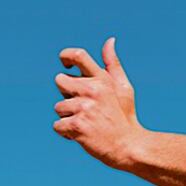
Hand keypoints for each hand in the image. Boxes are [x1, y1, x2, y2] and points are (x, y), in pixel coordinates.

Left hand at [52, 37, 145, 168]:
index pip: (78, 55)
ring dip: (68, 117)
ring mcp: (84, 108)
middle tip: (84, 108)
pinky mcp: (77, 125)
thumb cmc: (124, 116)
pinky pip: (57, 125)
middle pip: (59, 81)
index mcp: (102, 79)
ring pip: (58, 107)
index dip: (66, 56)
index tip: (66, 66)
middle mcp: (92, 90)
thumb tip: (110, 40)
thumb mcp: (122, 88)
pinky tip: (82, 135)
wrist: (128, 146)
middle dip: (66, 94)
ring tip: (87, 124)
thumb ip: (112, 65)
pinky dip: (66, 133)